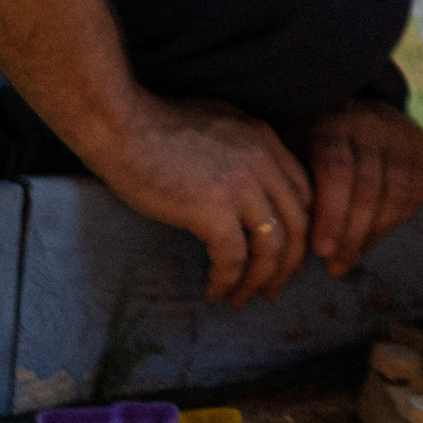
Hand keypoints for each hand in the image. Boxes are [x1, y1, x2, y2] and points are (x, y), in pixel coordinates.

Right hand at [83, 94, 317, 303]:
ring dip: (260, 281)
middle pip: (297, 223)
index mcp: (265, 140)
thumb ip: (241, 151)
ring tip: (242, 299)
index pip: (302, 193)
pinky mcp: (213, 208)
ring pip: (272, 247)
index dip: (300, 230)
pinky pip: (233, 259)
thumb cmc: (154, 125)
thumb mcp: (216, 126)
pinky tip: (213, 292)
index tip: (286, 255)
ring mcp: (241, 184)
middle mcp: (262, 160)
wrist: (120, 124)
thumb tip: (246, 186)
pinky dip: (226, 281)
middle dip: (289, 263)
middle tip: (273, 288)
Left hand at [291, 99, 422, 273]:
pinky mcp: (419, 143)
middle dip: (352, 233)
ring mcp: (399, 131)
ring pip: (396, 192)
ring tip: (352, 255)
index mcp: (330, 122)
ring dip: (374, 232)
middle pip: (368, 187)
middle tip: (336, 264)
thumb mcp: (292, 152)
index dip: (331, 215)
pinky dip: (395, 219)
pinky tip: (372, 235)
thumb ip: (294, 193)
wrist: (347, 100)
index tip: (321, 251)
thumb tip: (293, 255)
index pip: (337, 172)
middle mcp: (369, 122)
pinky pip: (415, 191)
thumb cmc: (309, 138)